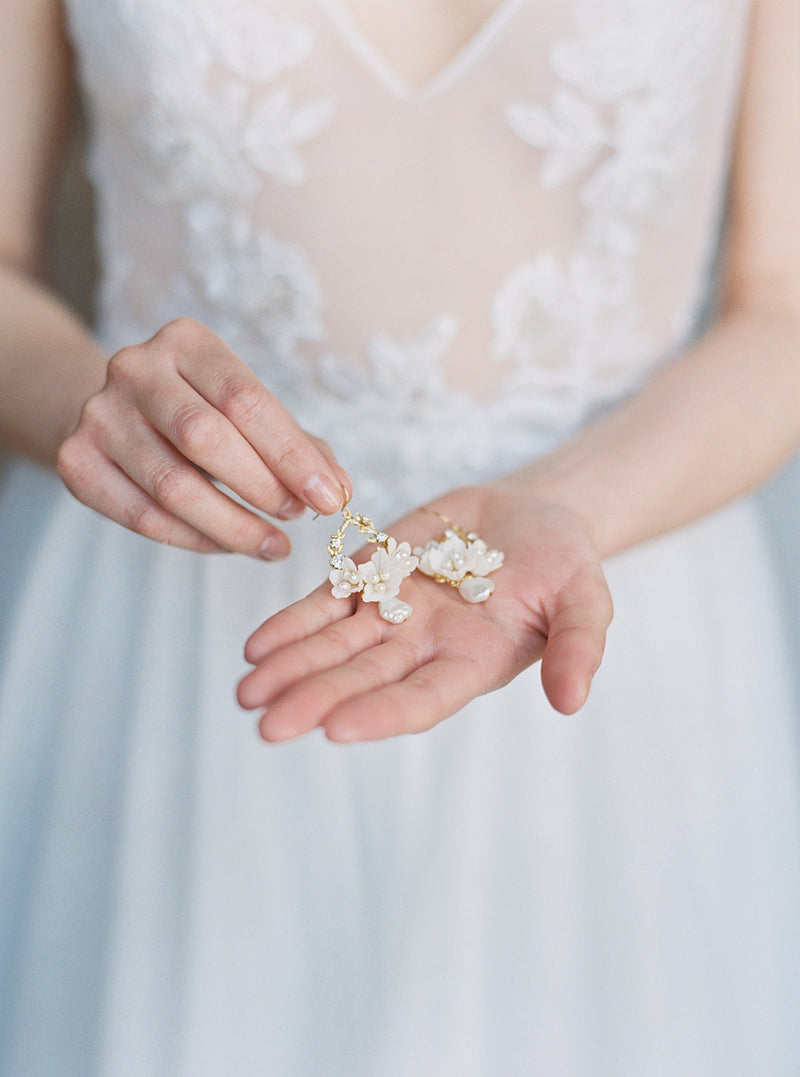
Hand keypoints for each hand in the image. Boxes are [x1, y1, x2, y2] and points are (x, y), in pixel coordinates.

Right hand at [56, 319, 350, 556]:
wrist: (114, 410)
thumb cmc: (200, 411)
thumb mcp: (249, 413)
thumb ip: (298, 446)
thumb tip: (339, 490)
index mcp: (186, 341)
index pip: (244, 399)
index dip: (291, 454)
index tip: (330, 497)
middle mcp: (134, 367)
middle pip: (204, 437)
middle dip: (262, 487)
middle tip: (296, 519)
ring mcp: (98, 413)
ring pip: (172, 486)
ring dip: (233, 526)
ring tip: (272, 544)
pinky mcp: (76, 461)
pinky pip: (143, 516)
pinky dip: (195, 540)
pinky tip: (229, 544)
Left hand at [237, 482, 612, 740]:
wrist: (532, 514)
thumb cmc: (565, 564)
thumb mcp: (585, 597)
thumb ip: (578, 644)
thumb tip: (572, 700)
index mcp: (473, 663)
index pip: (422, 698)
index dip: (382, 713)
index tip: (335, 728)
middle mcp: (424, 649)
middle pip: (363, 680)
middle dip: (314, 700)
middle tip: (266, 725)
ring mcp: (393, 614)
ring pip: (334, 648)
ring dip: (289, 668)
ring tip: (245, 692)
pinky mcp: (373, 577)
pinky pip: (327, 604)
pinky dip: (292, 624)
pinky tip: (256, 647)